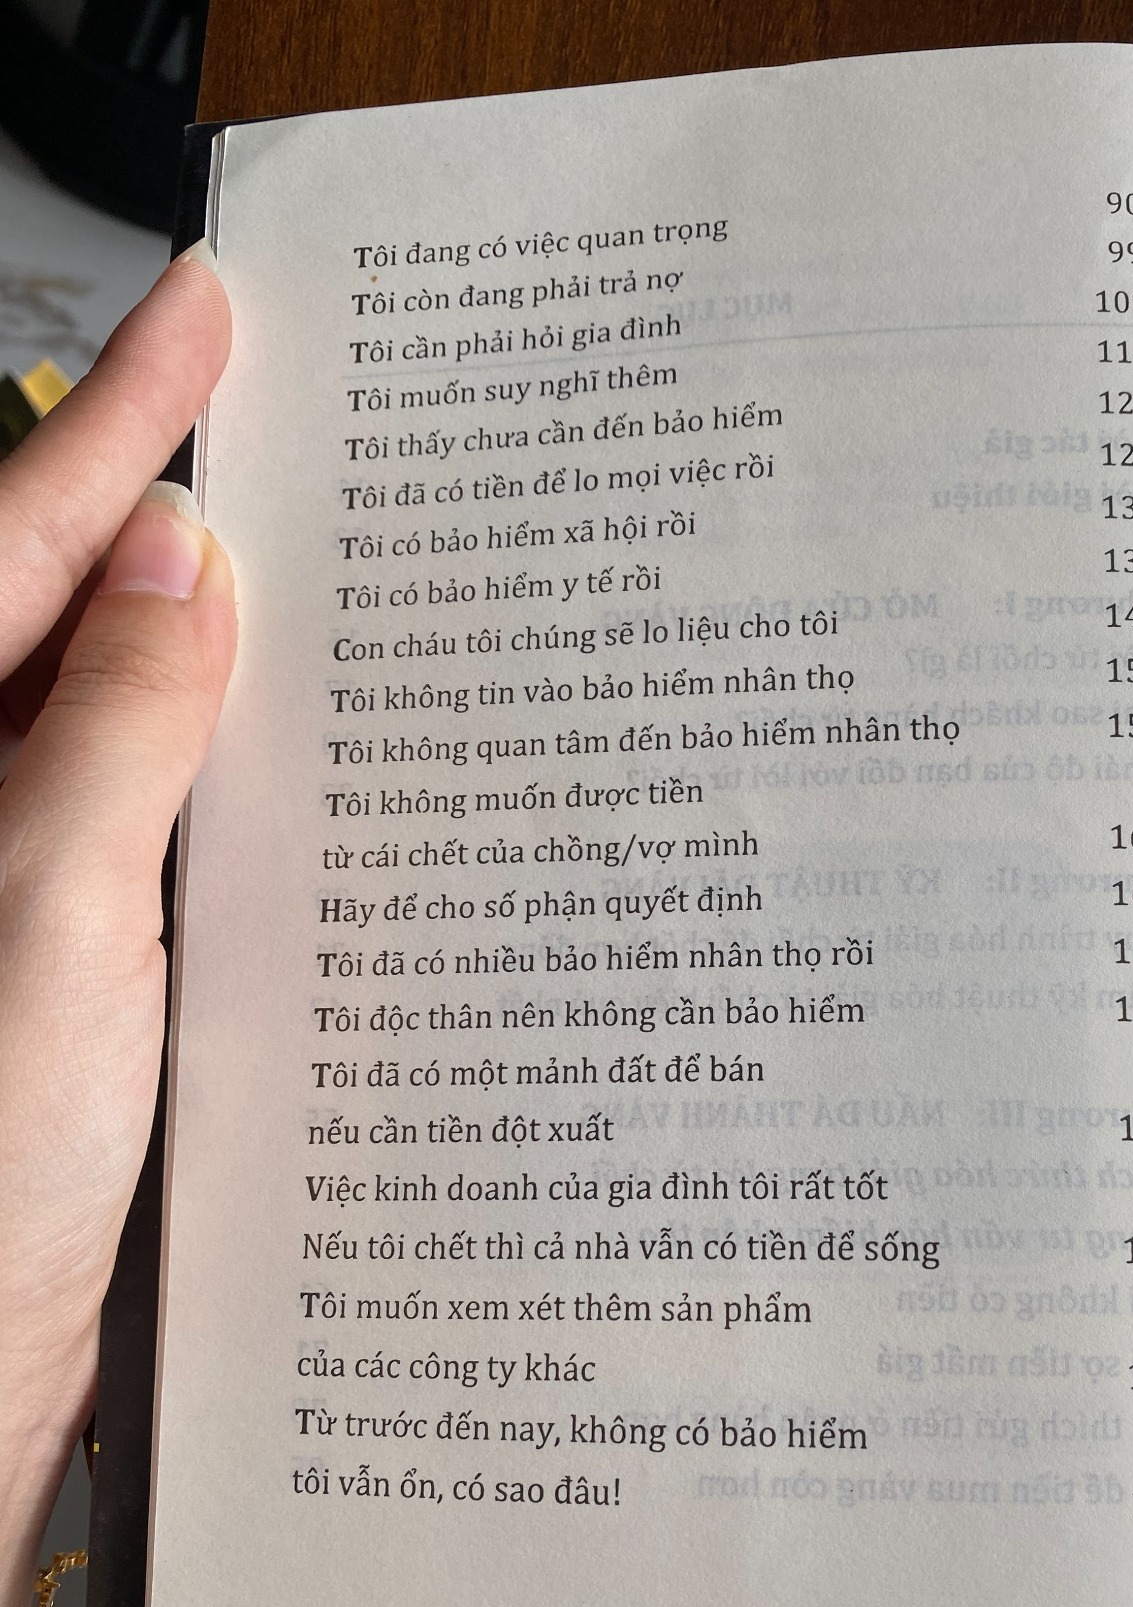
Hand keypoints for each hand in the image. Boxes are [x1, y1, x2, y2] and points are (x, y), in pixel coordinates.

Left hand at [0, 248, 234, 1606]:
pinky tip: (278, 743)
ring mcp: (10, 884)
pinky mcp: (61, 963)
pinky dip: (209, 769)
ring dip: (198, 639)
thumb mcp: (47, 920)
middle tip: (257, 404)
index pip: (25, 542)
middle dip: (159, 502)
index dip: (118, 415)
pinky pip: (137, 819)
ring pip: (111, 714)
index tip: (207, 309)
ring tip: (295, 549)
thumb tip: (176, 570)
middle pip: (62, 610)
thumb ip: (112, 733)